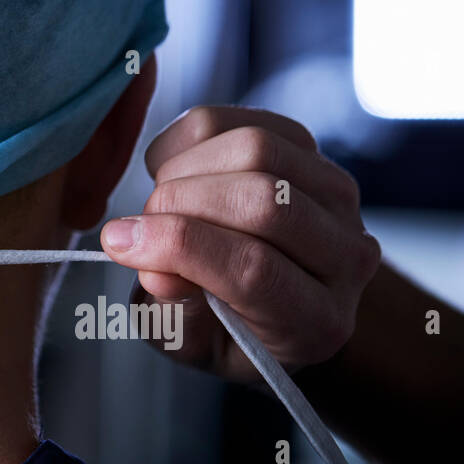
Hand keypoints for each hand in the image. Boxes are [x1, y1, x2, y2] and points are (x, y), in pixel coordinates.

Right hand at [99, 106, 381, 382]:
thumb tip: (155, 269)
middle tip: (140, 224)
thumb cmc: (226, 328)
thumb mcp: (190, 343)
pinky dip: (188, 140)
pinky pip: (242, 120)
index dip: (179, 246)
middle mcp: (345, 255)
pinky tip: (176, 172)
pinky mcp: (312, 150)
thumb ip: (174, 316)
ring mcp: (336, 195)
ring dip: (184, 168)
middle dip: (178, 202)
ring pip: (255, 148)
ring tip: (163, 202)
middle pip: (261, 199)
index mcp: (316, 320)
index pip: (254, 269)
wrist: (276, 300)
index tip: (118, 241)